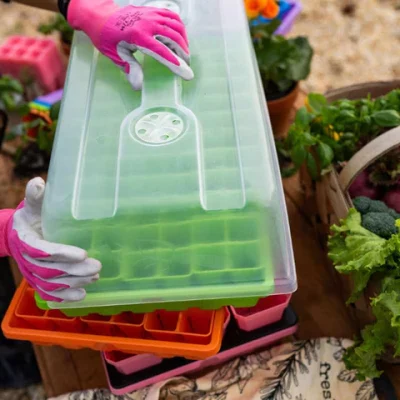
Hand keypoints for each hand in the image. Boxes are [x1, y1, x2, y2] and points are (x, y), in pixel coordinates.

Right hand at [6, 178, 100, 302]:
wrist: (16, 235)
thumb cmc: (30, 219)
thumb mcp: (31, 207)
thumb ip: (35, 197)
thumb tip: (39, 182)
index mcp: (26, 241)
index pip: (44, 250)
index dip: (62, 253)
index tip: (83, 254)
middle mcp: (28, 260)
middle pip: (52, 270)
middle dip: (75, 270)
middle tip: (97, 267)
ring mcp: (32, 274)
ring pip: (53, 283)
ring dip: (75, 283)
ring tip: (95, 277)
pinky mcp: (38, 281)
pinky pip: (50, 293)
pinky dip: (65, 297)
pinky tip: (82, 297)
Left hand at [67, 0, 193, 89]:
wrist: (101, 16)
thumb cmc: (107, 38)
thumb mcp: (115, 55)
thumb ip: (130, 69)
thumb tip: (139, 86)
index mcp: (138, 35)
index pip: (162, 51)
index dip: (176, 63)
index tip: (187, 74)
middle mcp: (147, 22)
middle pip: (173, 38)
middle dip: (183, 53)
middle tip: (186, 66)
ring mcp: (151, 14)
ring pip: (176, 26)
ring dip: (184, 41)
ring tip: (184, 54)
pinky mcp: (153, 10)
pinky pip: (173, 16)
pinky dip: (180, 27)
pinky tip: (180, 38)